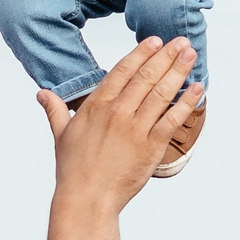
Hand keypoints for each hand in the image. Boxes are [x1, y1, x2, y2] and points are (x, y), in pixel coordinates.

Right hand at [38, 38, 202, 211]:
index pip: (122, 70)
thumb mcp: (61, 135)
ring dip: (179, 71)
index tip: (155, 41)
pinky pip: (173, 119)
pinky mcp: (151, 146)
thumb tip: (42, 94)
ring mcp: (135, 129)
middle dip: (166, 56)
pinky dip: (187, 102)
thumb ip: (55, 110)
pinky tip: (197, 88)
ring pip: (162, 93)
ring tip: (191, 55)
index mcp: (97, 106)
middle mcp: (118, 112)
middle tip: (181, 41)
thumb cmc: (73, 170)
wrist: (86, 199)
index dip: (141, 53)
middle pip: (146, 76)